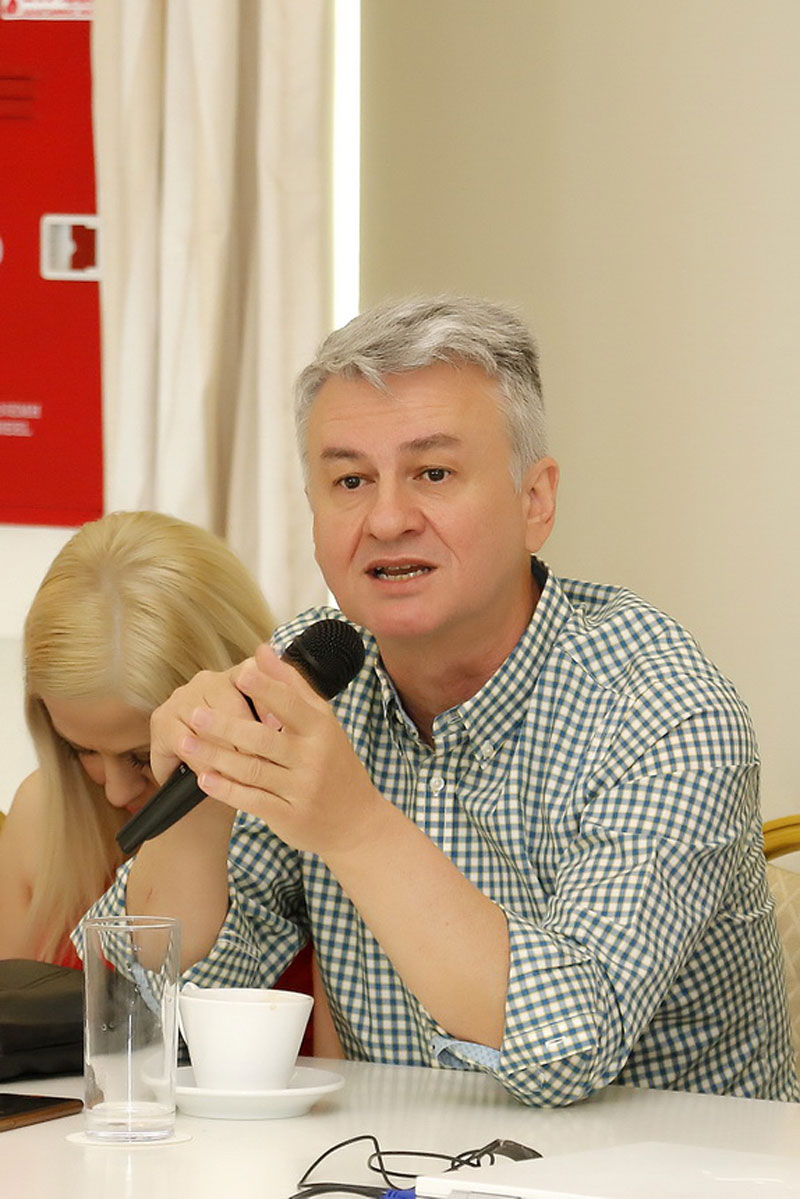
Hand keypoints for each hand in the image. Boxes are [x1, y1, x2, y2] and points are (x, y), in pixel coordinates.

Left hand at [170, 643, 385, 857]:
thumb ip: (292, 685)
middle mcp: (313, 757)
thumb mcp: (323, 722)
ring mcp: (302, 788)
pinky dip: (226, 790)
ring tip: (186, 744)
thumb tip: (263, 649)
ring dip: (215, 757)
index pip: (290, 703)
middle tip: (194, 714)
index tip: (239, 674)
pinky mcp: (290, 816)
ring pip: (252, 770)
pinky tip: (203, 779)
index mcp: (321, 728)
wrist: (358, 821)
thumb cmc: (335, 764)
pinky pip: (252, 800)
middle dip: (226, 726)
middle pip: (263, 738)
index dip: (265, 688)